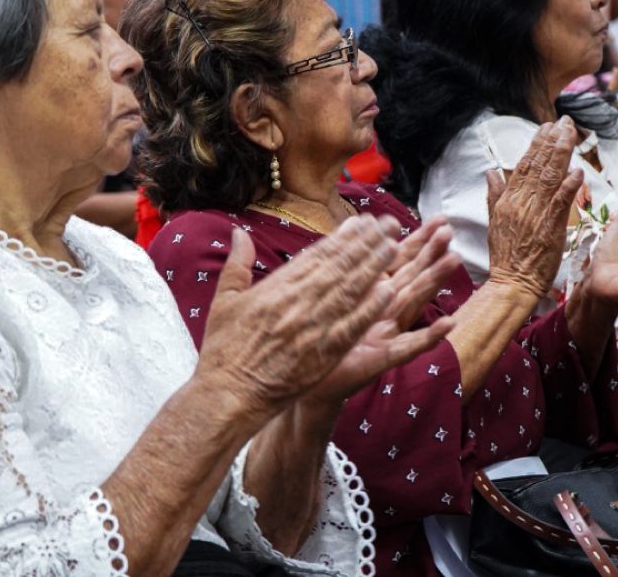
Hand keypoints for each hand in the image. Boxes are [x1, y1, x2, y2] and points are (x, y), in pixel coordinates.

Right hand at [197, 216, 398, 420]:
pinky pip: (353, 326)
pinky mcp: (324, 354)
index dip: (342, 237)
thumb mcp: (224, 301)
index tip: (361, 222)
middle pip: (338, 267)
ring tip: (393, 247)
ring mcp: (312, 328)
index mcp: (275, 289)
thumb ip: (237, 264)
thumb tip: (239, 232)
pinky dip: (371, 307)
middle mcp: (297, 303)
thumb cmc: (224, 351)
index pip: (316, 256)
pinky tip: (388, 291)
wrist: (229, 396)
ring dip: (374, 267)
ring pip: (349, 290)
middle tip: (388, 225)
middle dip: (366, 243)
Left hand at [302, 218, 460, 403]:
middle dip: (431, 253)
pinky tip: (449, 323)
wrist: (307, 379)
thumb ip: (349, 267)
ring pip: (414, 303)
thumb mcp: (335, 295)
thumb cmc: (321, 337)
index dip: (418, 241)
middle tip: (449, 230)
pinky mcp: (383, 358)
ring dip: (435, 282)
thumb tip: (357, 227)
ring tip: (455, 260)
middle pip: (412, 277)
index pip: (400, 262)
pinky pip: (409, 346)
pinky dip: (430, 336)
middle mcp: (385, 311)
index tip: (438, 219)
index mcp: (373, 294)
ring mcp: (387, 334)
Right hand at [487, 117, 584, 298]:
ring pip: (549, 178)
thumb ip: (494, 194)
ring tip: (570, 134)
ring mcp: (535, 214)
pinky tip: (577, 171)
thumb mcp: (494, 222)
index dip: (536, 144)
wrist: (512, 282)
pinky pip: (560, 203)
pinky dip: (568, 186)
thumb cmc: (506, 256)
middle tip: (563, 121)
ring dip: (561, 154)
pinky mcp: (549, 227)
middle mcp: (520, 202)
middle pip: (538, 166)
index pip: (523, 165)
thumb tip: (491, 171)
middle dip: (552, 141)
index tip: (547, 127)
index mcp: (508, 200)